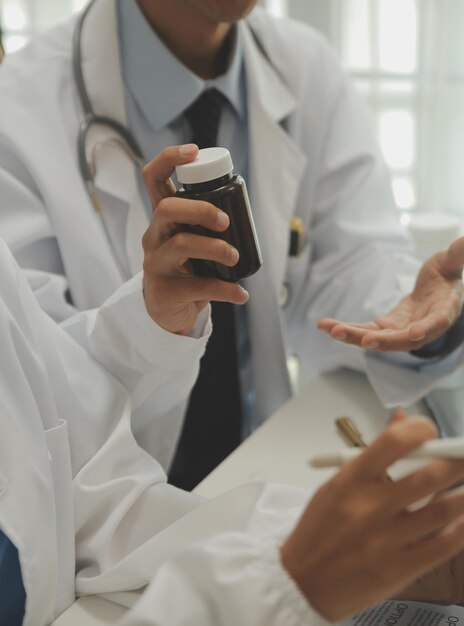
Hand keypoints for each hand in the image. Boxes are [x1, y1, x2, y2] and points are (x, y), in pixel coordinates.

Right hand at [142, 144, 247, 334]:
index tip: (193, 151)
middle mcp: (154, 236)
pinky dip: (226, 290)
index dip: (169, 159)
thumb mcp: (191, 239)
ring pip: (181, 245)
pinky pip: (197, 286)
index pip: (153, 178)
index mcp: (163, 218)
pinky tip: (240, 294)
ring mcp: (156, 263)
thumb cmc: (185, 268)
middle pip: (167, 209)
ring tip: (235, 257)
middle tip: (226, 221)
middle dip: (201, 209)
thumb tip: (244, 208)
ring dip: (216, 248)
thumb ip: (206, 223)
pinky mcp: (164, 290)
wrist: (167, 311)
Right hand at [280, 417, 463, 620]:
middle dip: (458, 461)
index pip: (392, 442)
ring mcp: (385, 540)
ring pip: (443, 510)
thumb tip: (403, 419)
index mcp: (350, 481)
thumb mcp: (337, 485)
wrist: (301, 583)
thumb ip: (373, 454)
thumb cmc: (319, 529)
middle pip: (428, 475)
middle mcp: (368, 507)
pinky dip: (462, 529)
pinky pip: (443, 546)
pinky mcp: (398, 570)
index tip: (431, 430)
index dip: (420, 430)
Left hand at [318, 237, 463, 351]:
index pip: (437, 322)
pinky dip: (347, 329)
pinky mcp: (386, 328)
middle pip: (402, 339)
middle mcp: (422, 328)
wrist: (437, 291)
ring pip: (378, 338)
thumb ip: (459, 253)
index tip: (415, 333)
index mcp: (444, 312)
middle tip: (363, 340)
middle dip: (382, 340)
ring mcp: (402, 331)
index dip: (426, 328)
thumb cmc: (447, 274)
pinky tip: (326, 325)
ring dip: (355, 336)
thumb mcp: (452, 260)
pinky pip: (365, 331)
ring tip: (331, 329)